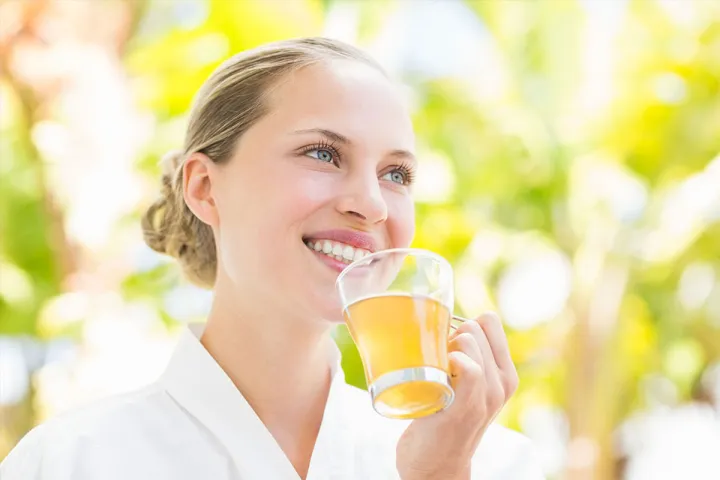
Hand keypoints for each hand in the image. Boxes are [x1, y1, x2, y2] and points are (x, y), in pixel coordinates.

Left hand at [395, 312, 518, 479]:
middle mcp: (502, 384)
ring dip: (445, 347)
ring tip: (435, 371)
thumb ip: (469, 360)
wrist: (437, 467)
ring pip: (469, 339)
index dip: (463, 324)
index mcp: (505, 374)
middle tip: (437, 362)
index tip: (447, 345)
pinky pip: (468, 367)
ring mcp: (487, 396)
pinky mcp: (467, 407)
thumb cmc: (444, 420)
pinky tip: (438, 376)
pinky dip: (450, 361)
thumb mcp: (468, 387)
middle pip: (476, 325)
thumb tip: (444, 323)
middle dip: (451, 334)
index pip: (489, 320)